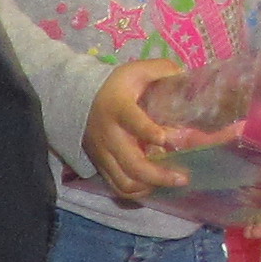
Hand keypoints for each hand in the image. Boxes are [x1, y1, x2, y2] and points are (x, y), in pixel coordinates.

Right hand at [81, 56, 194, 200]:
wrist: (75, 100)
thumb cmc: (112, 86)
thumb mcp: (134, 71)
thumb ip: (160, 69)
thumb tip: (185, 74)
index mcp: (119, 109)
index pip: (132, 121)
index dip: (148, 132)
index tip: (166, 139)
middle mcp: (110, 136)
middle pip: (133, 164)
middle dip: (159, 175)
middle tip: (183, 178)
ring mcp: (104, 154)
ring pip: (125, 182)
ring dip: (150, 186)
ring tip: (170, 182)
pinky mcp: (101, 165)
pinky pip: (118, 187)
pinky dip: (137, 192)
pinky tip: (153, 186)